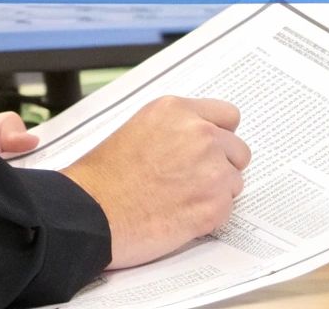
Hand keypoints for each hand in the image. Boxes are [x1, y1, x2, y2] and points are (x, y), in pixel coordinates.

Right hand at [61, 96, 249, 268]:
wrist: (91, 214)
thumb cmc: (103, 178)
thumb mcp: (138, 128)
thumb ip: (176, 128)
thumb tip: (199, 139)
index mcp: (178, 112)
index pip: (228, 116)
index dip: (219, 136)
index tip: (213, 148)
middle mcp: (200, 135)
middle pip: (238, 150)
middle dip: (221, 166)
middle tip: (194, 181)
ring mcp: (211, 170)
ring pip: (234, 182)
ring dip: (215, 192)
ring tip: (181, 200)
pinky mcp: (214, 206)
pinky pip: (227, 209)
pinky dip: (209, 217)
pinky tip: (181, 216)